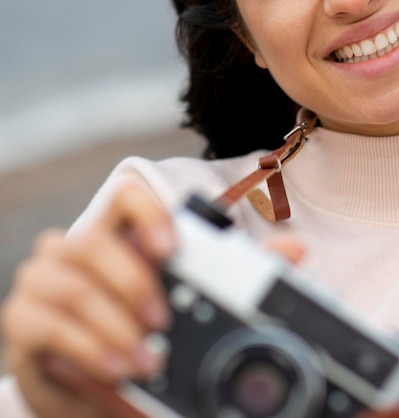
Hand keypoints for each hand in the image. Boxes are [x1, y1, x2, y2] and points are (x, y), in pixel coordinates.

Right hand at [1, 184, 175, 417]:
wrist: (81, 377)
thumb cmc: (123, 327)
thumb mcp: (150, 302)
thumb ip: (170, 286)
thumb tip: (202, 290)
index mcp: (108, 232)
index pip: (123, 197)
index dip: (148, 214)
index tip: (171, 248)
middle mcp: (67, 247)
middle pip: (93, 242)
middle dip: (133, 283)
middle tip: (161, 321)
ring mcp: (39, 279)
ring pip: (75, 289)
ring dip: (116, 327)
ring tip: (145, 358)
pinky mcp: (20, 318)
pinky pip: (54, 328)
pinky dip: (91, 350)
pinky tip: (115, 367)